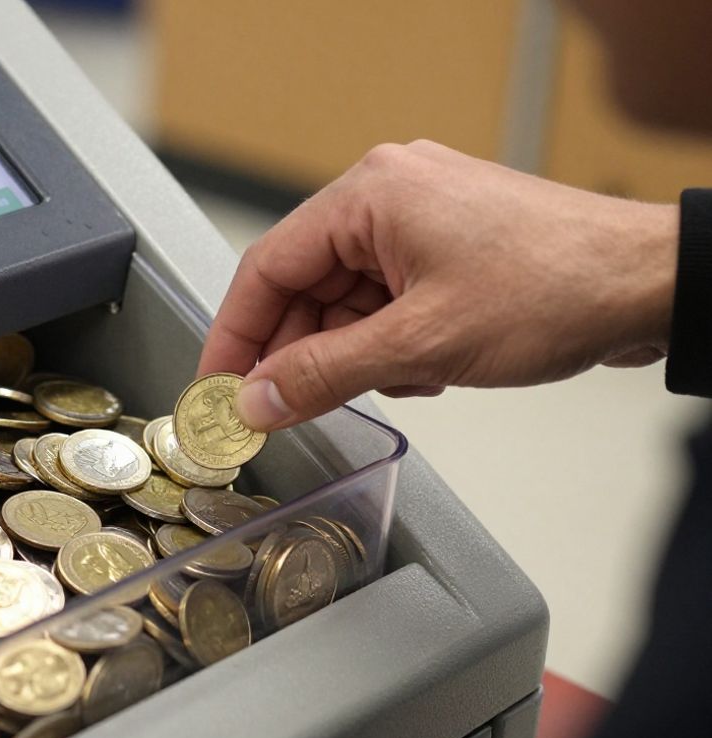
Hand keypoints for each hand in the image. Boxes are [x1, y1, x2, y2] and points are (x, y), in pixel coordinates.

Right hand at [198, 140, 677, 430]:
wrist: (652, 284)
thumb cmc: (559, 285)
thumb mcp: (421, 346)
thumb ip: (325, 375)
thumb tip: (258, 401)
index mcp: (370, 194)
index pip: (268, 268)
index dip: (235, 336)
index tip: (218, 388)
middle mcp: (388, 194)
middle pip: (305, 287)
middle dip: (300, 354)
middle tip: (283, 411)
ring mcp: (420, 218)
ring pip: (347, 300)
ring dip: (355, 353)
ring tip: (395, 384)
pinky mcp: (448, 246)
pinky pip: (386, 300)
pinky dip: (391, 342)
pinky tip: (425, 368)